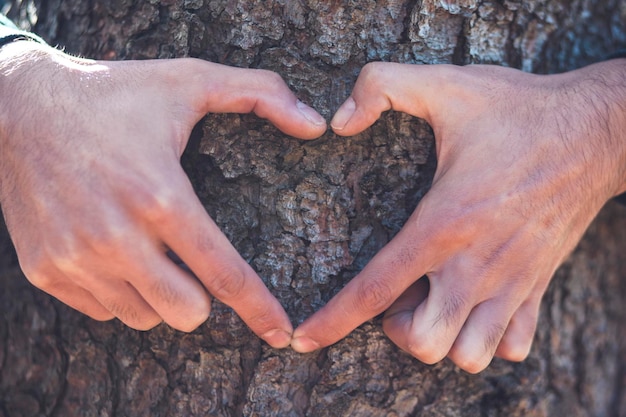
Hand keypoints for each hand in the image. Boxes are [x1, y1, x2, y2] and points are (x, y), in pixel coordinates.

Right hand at [0, 40, 325, 346]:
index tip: (282, 333)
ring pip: (143, 317)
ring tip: (151, 251)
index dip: (259, 308)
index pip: (223, 272)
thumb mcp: (189, 81)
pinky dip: (120, 293)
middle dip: (202, 299)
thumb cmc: (114, 95)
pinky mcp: (45, 270)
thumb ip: (259, 94)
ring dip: (160, 295)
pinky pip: (103, 311)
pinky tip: (115, 254)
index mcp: (160, 196)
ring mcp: (75, 258)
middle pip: (185, 312)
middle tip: (192, 261)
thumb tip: (316, 124)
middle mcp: (116, 236)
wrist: (19, 105)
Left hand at [291, 60, 625, 370]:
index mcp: (444, 224)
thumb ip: (381, 86)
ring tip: (436, 303)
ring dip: (444, 339)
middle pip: (425, 344)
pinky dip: (490, 339)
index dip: (333, 321)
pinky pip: (515, 346)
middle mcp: (477, 266)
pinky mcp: (539, 286)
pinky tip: (477, 305)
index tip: (304, 340)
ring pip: (471, 356)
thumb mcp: (446, 83)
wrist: (598, 129)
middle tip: (399, 296)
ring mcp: (512, 283)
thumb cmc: (520, 110)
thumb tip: (338, 121)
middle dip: (399, 332)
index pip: (375, 289)